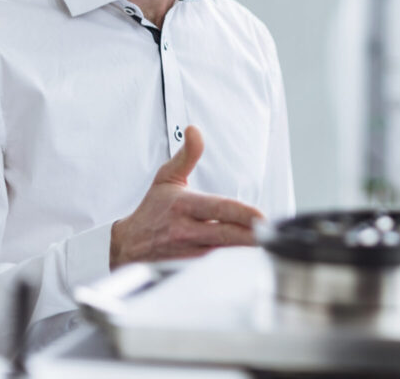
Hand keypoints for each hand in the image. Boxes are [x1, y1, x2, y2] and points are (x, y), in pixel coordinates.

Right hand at [110, 126, 264, 268]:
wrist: (127, 245)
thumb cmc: (151, 210)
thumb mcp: (167, 178)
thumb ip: (187, 155)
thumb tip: (194, 131)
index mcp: (183, 206)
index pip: (219, 209)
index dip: (242, 214)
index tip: (261, 216)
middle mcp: (186, 231)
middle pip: (226, 235)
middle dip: (252, 236)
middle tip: (272, 233)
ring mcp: (189, 252)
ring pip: (224, 252)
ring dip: (246, 249)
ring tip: (267, 244)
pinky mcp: (190, 267)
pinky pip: (216, 264)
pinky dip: (233, 261)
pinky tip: (249, 257)